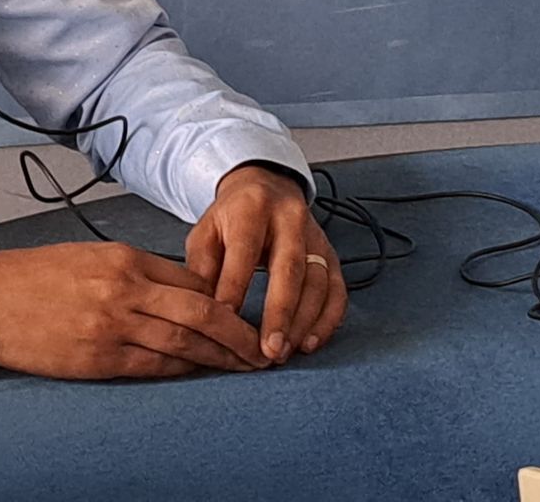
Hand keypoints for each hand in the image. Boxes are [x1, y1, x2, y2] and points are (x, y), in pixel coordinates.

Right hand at [0, 241, 271, 379]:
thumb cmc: (34, 277)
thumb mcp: (89, 257)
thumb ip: (132, 272)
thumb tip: (176, 291)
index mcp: (123, 258)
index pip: (189, 277)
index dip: (223, 298)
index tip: (244, 313)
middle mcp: (124, 288)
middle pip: (199, 309)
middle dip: (237, 331)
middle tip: (262, 348)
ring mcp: (112, 324)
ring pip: (183, 341)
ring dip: (219, 356)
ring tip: (244, 366)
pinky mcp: (98, 357)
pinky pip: (152, 364)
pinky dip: (180, 369)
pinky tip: (197, 373)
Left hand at [185, 163, 345, 363]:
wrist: (264, 187)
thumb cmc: (230, 219)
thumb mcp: (205, 232)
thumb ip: (202, 268)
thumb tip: (203, 312)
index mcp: (252, 207)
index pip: (244, 251)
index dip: (234, 288)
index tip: (224, 324)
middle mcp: (290, 218)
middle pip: (289, 268)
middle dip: (280, 313)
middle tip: (268, 351)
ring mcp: (315, 236)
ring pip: (318, 282)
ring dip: (303, 322)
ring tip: (284, 352)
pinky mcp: (331, 253)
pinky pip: (337, 289)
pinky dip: (327, 320)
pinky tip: (310, 342)